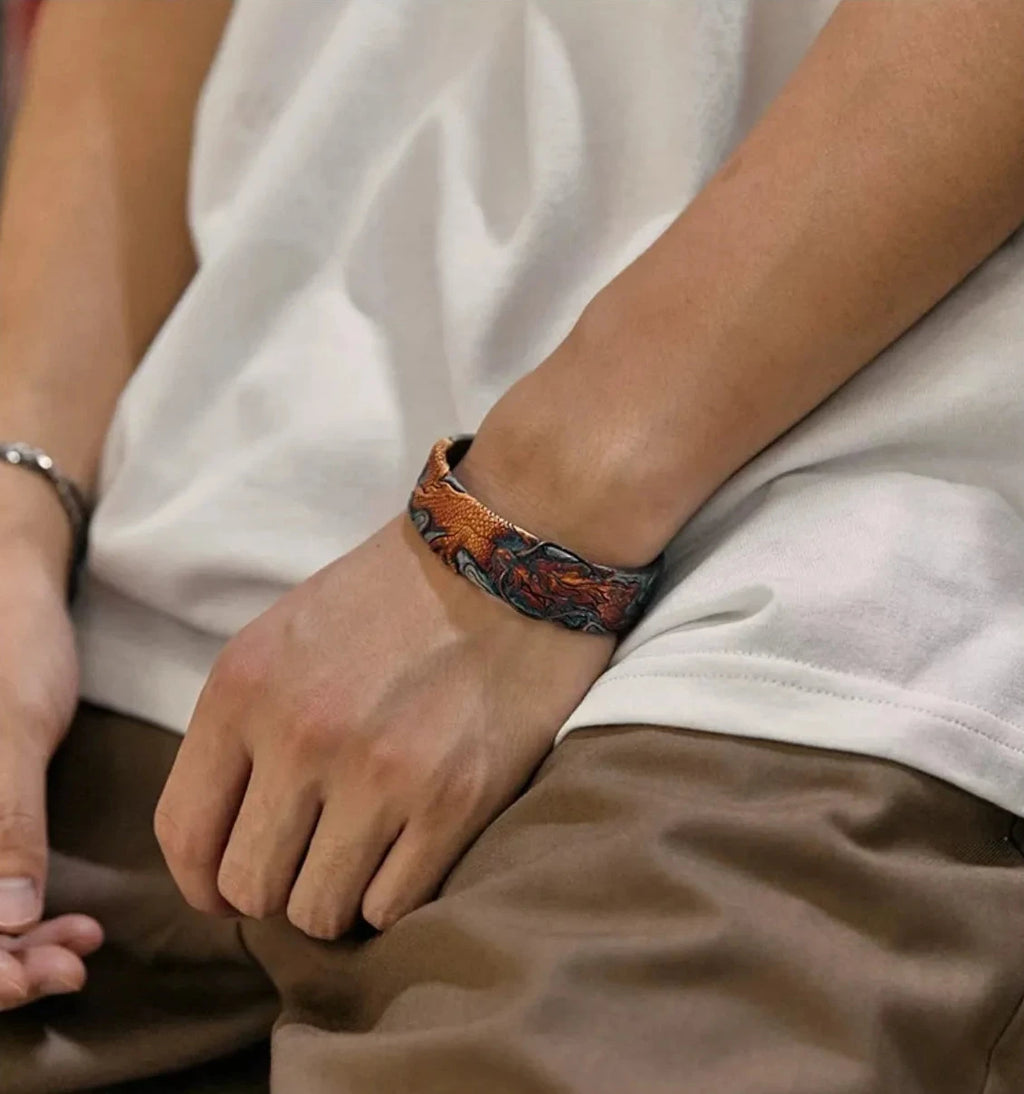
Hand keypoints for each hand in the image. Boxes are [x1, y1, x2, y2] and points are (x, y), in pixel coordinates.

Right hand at [0, 542, 103, 1009]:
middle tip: (72, 967)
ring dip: (12, 950)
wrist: (13, 589)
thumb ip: (2, 824)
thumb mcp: (12, 729)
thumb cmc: (8, 643)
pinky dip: (18, 916)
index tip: (42, 976)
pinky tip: (72, 921)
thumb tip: (4, 925)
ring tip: (82, 945)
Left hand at [155, 514, 613, 936]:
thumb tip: (226, 836)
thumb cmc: (392, 599)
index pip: (184, 834)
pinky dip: (395, 893)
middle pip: (249, 888)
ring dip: (337, 896)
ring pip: (318, 913)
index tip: (229, 889)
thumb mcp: (282, 637)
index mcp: (244, 688)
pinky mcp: (453, 801)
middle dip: (276, 888)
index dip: (203, 884)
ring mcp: (380, 773)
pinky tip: (411, 848)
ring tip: (366, 851)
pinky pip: (392, 909)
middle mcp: (302, 735)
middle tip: (312, 860)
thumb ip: (241, 729)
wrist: (506, 560)